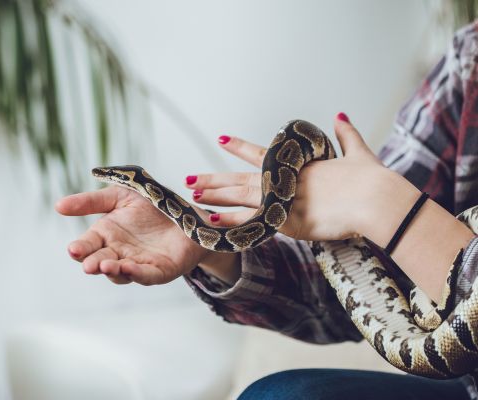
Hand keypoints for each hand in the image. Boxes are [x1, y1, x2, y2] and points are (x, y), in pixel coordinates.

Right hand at [56, 185, 222, 284]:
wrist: (185, 212)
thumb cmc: (151, 204)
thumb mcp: (119, 197)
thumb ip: (91, 201)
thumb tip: (57, 206)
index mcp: (106, 235)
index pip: (87, 245)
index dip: (80, 249)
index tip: (74, 249)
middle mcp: (118, 252)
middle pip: (100, 262)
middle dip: (93, 264)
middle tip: (88, 264)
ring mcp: (138, 263)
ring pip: (120, 273)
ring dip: (113, 270)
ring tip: (107, 265)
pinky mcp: (159, 271)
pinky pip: (146, 275)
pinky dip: (137, 274)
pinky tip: (129, 268)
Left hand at [186, 113, 392, 241]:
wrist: (377, 201)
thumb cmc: (371, 179)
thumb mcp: (358, 152)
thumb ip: (347, 134)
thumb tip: (341, 114)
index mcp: (297, 165)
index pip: (260, 153)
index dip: (239, 147)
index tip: (221, 140)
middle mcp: (285, 181)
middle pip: (240, 179)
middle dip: (214, 178)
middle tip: (189, 178)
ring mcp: (283, 201)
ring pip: (240, 197)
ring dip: (215, 197)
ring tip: (192, 195)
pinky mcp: (288, 223)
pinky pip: (254, 223)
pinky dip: (232, 222)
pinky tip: (212, 221)